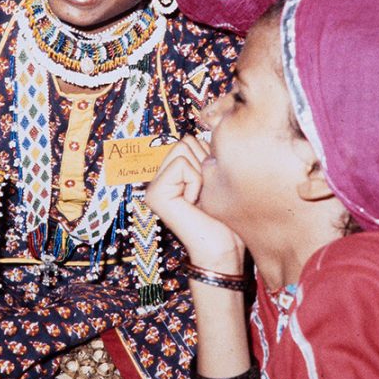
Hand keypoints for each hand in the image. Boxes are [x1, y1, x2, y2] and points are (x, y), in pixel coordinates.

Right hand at [144, 135, 244, 271]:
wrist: (224, 249)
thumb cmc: (226, 217)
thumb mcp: (215, 178)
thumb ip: (204, 156)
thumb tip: (206, 130)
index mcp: (170, 175)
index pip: (189, 140)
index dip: (208, 158)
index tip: (210, 187)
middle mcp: (158, 179)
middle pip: (185, 140)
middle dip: (204, 162)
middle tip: (205, 193)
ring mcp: (153, 187)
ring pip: (183, 147)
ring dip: (201, 173)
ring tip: (200, 198)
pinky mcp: (155, 193)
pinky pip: (182, 164)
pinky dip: (196, 182)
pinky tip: (195, 204)